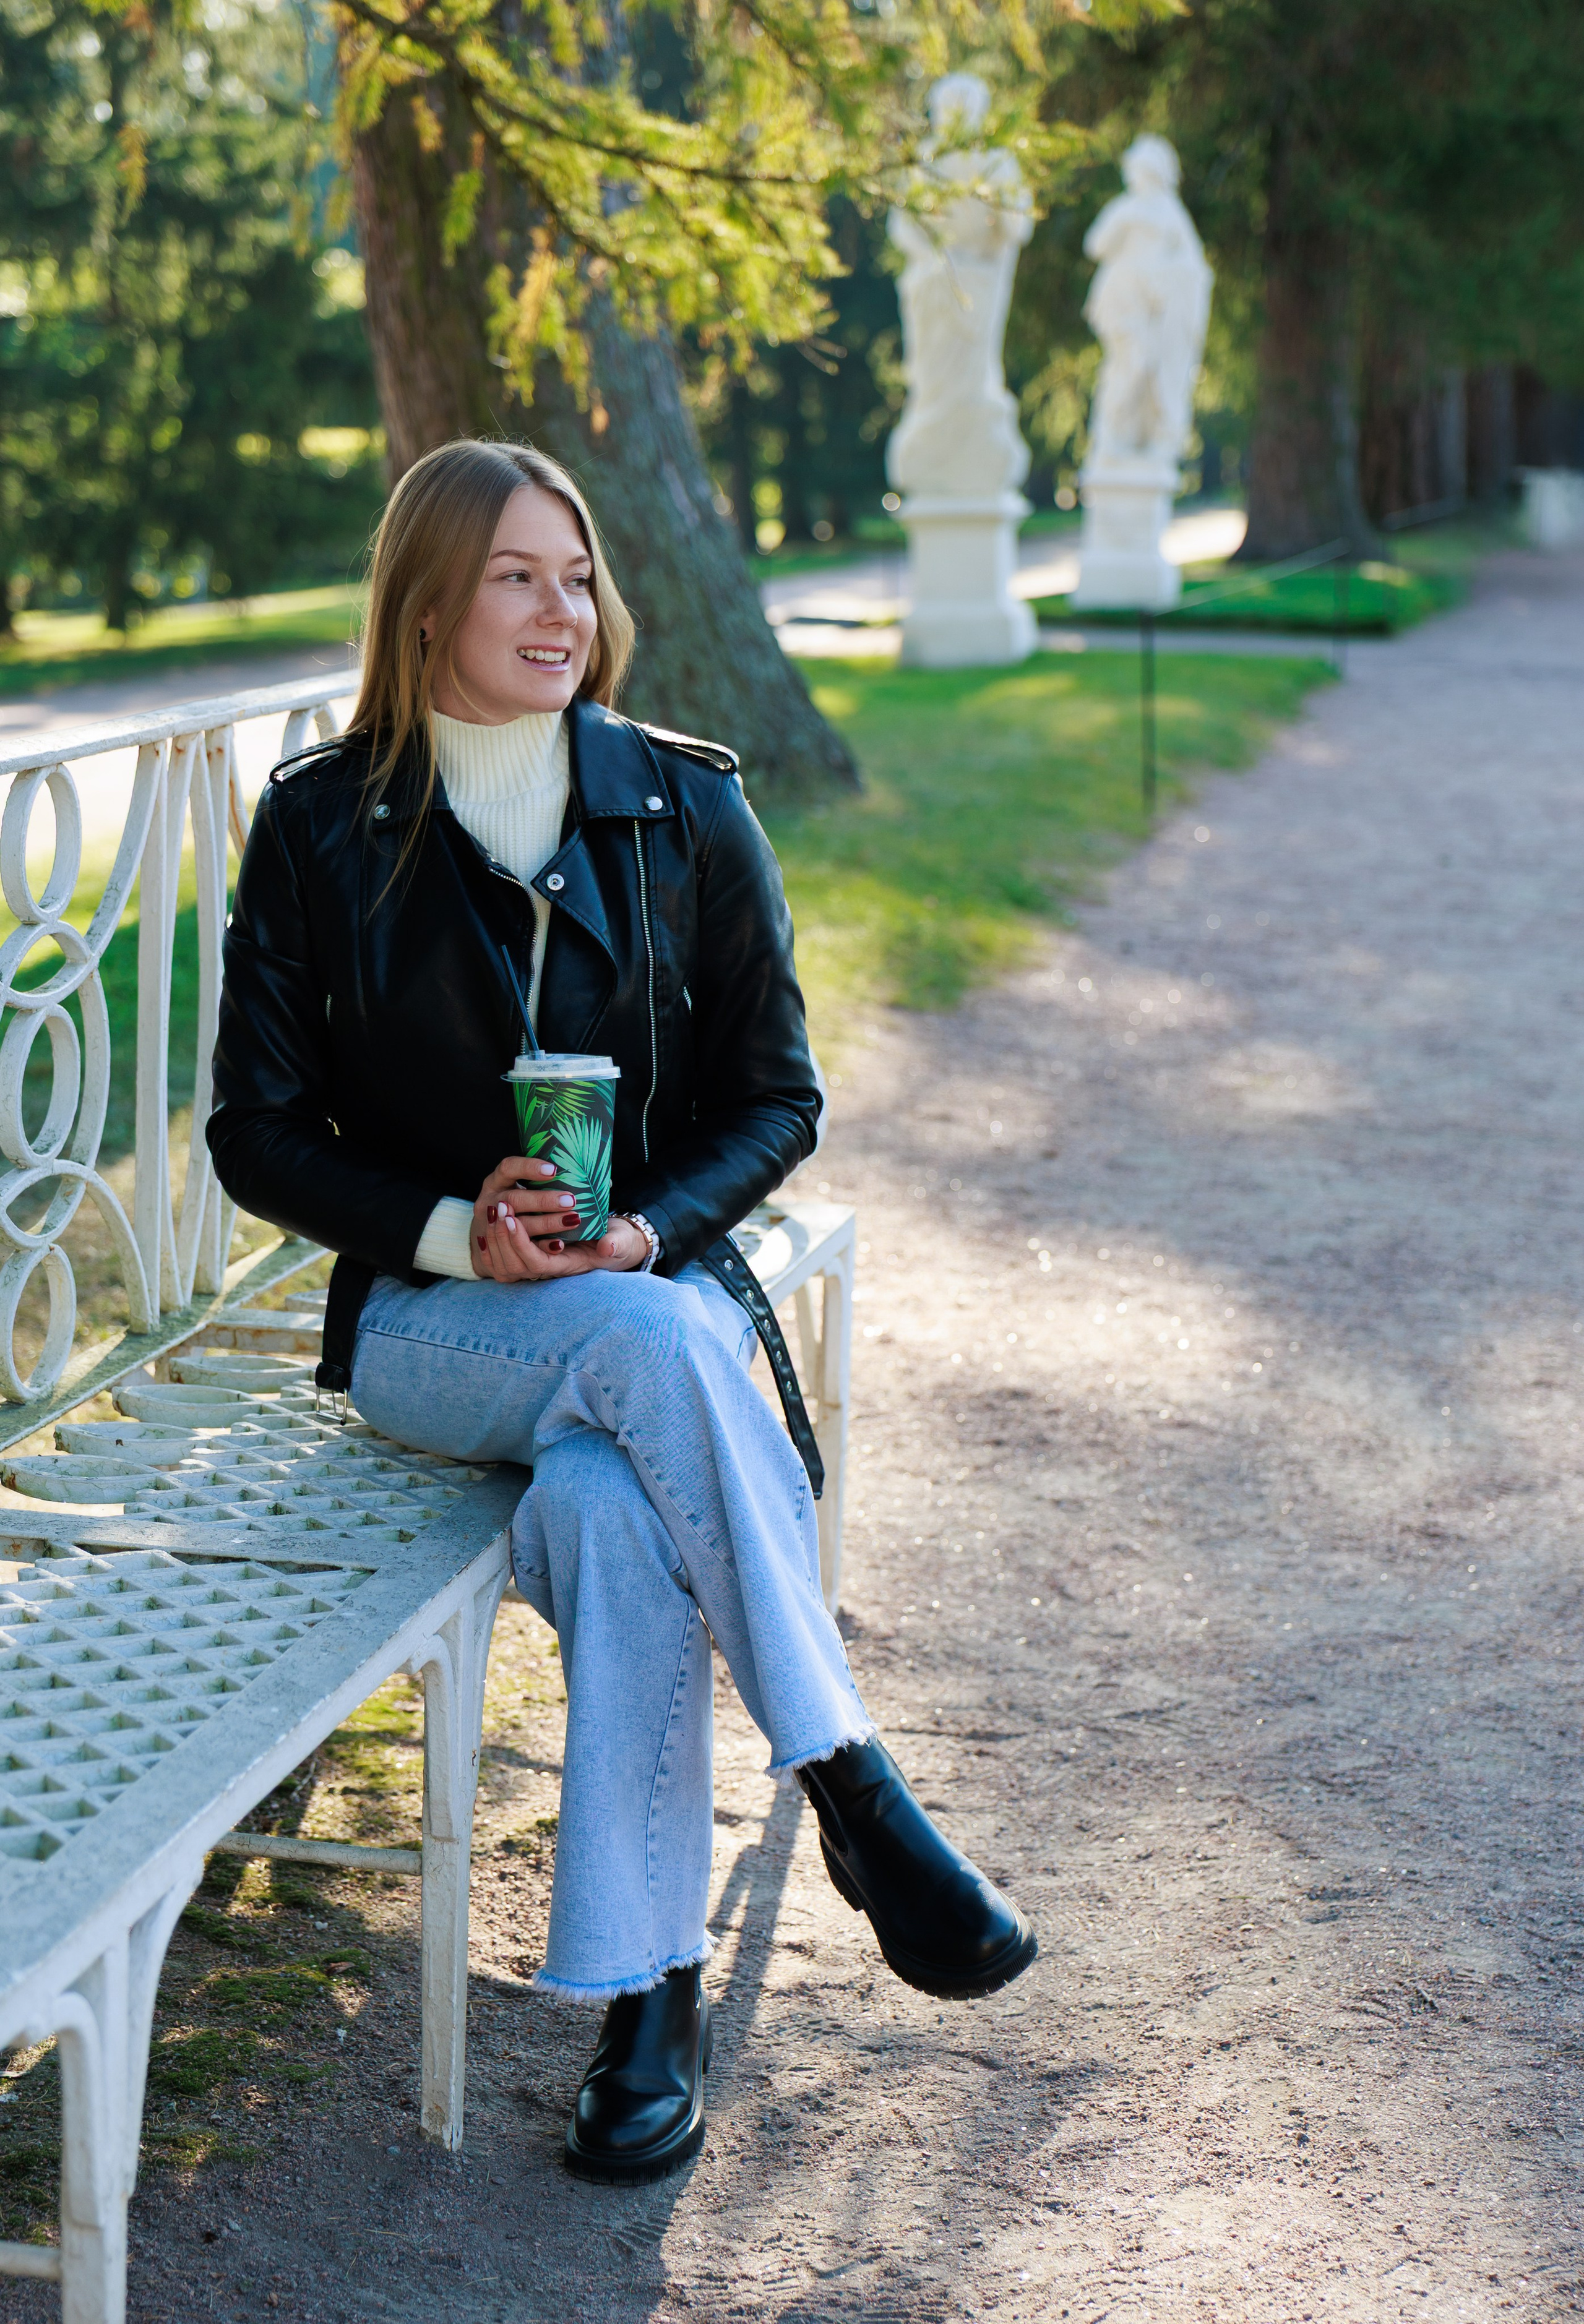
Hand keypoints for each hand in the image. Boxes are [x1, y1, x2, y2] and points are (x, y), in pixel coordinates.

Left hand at [471, 1158, 649, 1281]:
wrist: (611, 1244)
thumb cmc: (616, 1241)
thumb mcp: (620, 1241)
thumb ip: (615, 1243)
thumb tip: (607, 1247)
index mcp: (566, 1267)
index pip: (536, 1263)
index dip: (521, 1244)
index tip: (512, 1219)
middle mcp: (547, 1271)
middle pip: (514, 1264)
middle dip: (503, 1237)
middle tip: (499, 1207)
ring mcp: (535, 1265)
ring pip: (505, 1262)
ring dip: (495, 1236)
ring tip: (494, 1209)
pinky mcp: (529, 1256)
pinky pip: (502, 1258)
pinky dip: (492, 1241)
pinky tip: (489, 1221)